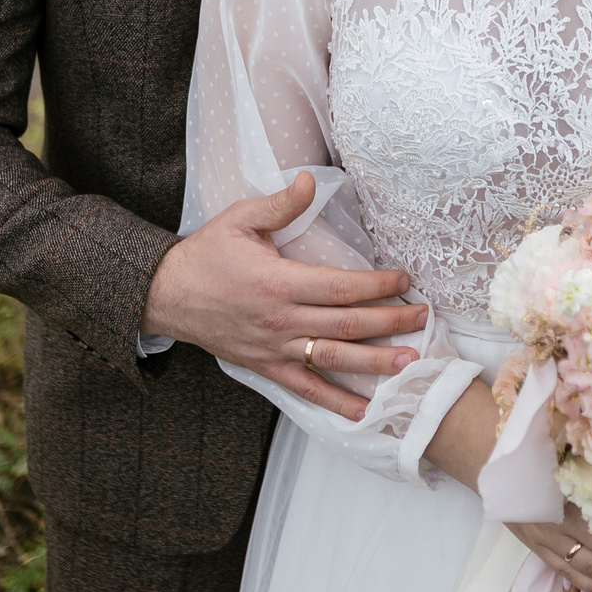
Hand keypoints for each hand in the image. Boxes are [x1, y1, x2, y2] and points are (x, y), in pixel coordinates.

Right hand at [142, 172, 429, 419]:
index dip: (377, 285)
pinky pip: (307, 389)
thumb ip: (279, 205)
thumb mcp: (240, 220)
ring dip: (375, 363)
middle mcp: (282, 320)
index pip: (341, 287)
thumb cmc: (206, 254)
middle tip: (424, 318)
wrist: (166, 295)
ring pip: (334, 360)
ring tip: (410, 363)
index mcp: (278, 282)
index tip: (405, 280)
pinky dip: (337, 402)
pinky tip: (365, 411)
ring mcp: (275, 349)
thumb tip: (310, 181)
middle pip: (347, 325)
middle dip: (390, 322)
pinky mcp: (267, 368)